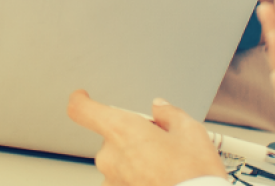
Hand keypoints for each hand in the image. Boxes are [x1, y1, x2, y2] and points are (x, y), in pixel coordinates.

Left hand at [67, 91, 225, 185]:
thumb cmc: (193, 174)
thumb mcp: (192, 132)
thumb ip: (170, 114)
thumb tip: (160, 108)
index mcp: (123, 131)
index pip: (83, 110)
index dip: (80, 100)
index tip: (82, 97)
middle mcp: (110, 157)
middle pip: (113, 137)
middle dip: (134, 137)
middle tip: (163, 143)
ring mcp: (112, 181)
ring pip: (120, 161)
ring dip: (136, 159)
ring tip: (167, 167)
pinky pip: (124, 180)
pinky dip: (139, 178)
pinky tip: (161, 179)